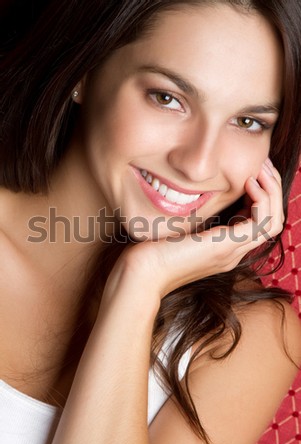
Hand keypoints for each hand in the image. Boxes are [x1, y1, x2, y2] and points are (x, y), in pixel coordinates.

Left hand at [108, 159, 283, 301]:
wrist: (141, 274)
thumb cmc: (150, 252)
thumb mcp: (175, 228)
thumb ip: (190, 216)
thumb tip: (189, 192)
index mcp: (222, 248)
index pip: (257, 221)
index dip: (260, 194)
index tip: (250, 170)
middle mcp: (232, 252)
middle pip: (272, 220)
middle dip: (271, 187)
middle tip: (262, 164)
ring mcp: (231, 251)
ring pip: (274, 221)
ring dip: (272, 190)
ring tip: (260, 169)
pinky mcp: (225, 247)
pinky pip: (262, 223)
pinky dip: (263, 200)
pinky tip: (249, 182)